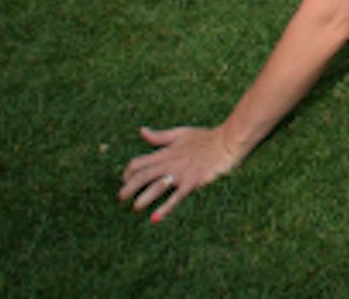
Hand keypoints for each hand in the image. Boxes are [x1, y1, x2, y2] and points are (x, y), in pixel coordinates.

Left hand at [119, 125, 240, 220]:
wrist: (227, 141)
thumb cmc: (205, 138)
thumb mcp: (180, 133)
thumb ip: (159, 136)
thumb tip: (142, 131)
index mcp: (165, 152)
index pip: (138, 163)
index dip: (128, 172)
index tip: (125, 180)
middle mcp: (169, 163)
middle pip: (142, 176)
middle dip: (128, 188)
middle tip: (121, 198)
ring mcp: (180, 174)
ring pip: (155, 187)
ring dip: (143, 198)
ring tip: (135, 207)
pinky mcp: (192, 182)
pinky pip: (175, 197)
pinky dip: (164, 208)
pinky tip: (155, 218)